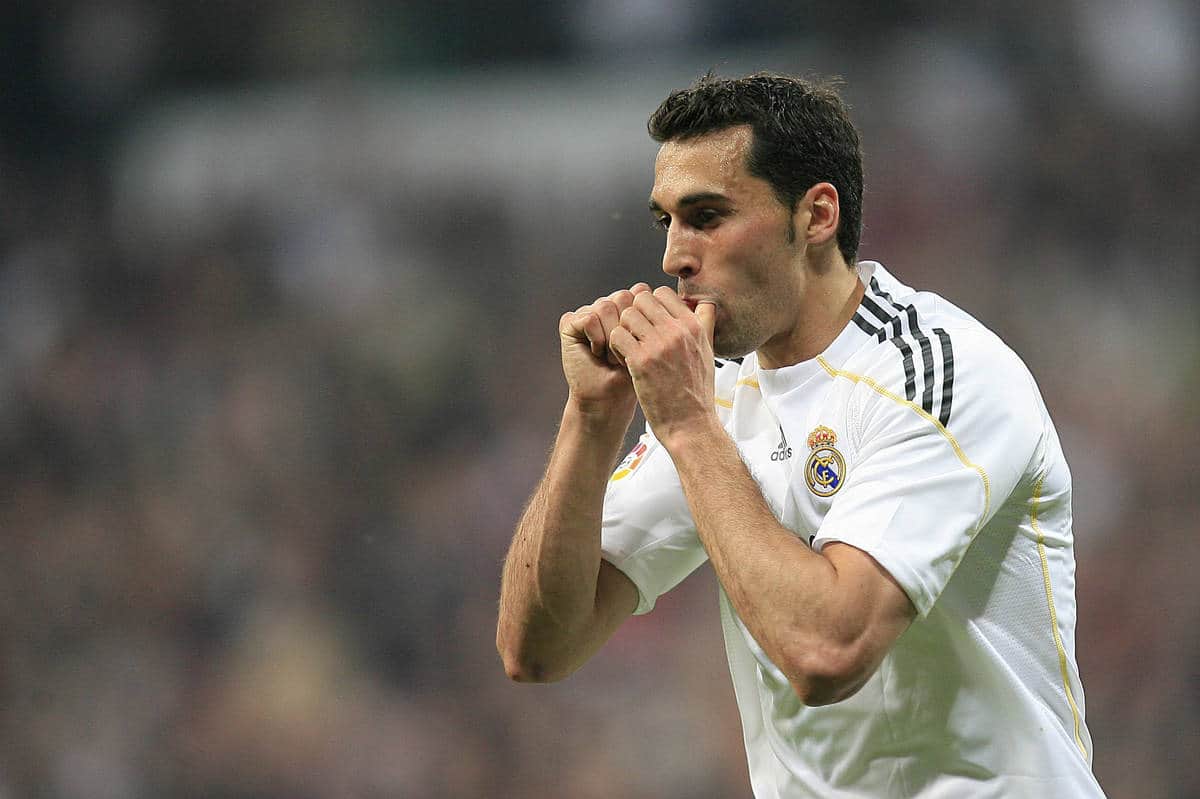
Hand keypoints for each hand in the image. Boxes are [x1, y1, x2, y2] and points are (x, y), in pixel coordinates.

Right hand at [559, 284, 651, 418]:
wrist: (608, 398)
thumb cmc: (631, 375)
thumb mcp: (651, 345)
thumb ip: (656, 318)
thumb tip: (672, 296)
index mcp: (627, 307)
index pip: (640, 292)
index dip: (643, 319)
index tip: (642, 344)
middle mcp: (606, 306)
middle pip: (623, 296)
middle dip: (627, 328)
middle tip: (624, 353)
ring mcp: (587, 312)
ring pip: (605, 306)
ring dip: (611, 337)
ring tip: (610, 357)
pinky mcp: (569, 323)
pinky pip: (589, 318)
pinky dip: (596, 338)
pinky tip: (596, 353)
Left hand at [608, 287, 717, 446]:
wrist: (690, 425)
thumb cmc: (696, 392)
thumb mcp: (708, 352)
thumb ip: (705, 324)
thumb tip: (705, 303)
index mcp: (693, 326)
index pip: (662, 293)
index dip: (650, 306)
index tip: (648, 324)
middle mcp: (677, 331)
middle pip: (642, 299)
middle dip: (634, 315)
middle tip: (634, 335)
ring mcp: (659, 345)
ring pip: (627, 315)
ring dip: (623, 330)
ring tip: (628, 348)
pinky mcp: (641, 361)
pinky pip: (617, 336)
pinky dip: (615, 346)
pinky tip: (623, 360)